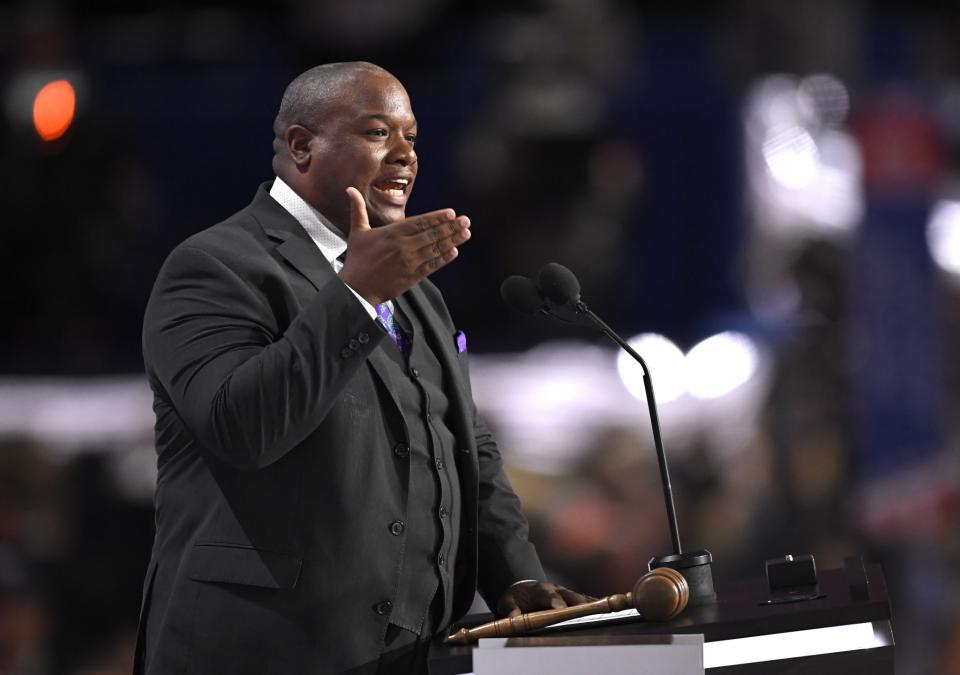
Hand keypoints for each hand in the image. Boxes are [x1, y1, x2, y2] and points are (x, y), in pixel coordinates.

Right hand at [338, 186, 470, 306]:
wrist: (356, 288)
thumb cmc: (357, 259)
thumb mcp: (357, 232)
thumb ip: (357, 209)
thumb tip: (350, 189)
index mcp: (392, 233)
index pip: (420, 222)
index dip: (437, 218)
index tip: (451, 213)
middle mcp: (403, 246)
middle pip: (432, 234)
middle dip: (451, 227)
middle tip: (466, 221)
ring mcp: (409, 262)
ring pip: (435, 249)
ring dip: (452, 241)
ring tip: (466, 233)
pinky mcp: (412, 277)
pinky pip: (431, 266)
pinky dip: (443, 259)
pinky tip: (454, 252)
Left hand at [496, 581, 595, 618]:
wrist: (520, 588)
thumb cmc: (514, 598)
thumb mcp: (506, 602)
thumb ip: (510, 609)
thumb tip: (514, 617)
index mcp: (539, 589)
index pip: (549, 595)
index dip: (556, 603)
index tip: (561, 610)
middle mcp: (554, 589)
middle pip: (568, 595)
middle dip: (576, 604)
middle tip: (585, 613)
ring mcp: (563, 592)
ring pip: (578, 597)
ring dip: (588, 604)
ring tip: (600, 611)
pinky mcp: (569, 598)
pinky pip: (582, 600)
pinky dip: (591, 604)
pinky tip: (602, 609)